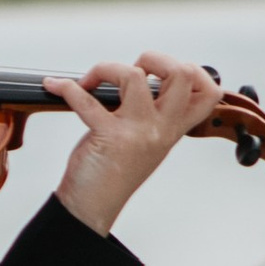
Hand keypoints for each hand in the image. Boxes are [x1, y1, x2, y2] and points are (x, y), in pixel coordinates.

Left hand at [48, 52, 224, 233]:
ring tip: (92, 81)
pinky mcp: (108, 136)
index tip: (166, 71)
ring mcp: (137, 132)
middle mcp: (160, 129)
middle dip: (155, 58)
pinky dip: (67, 87)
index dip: (195, 71)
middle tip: (134, 69)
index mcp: (172, 129)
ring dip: (107, 67)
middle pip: (182, 73)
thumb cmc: (113, 172)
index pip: (208, 93)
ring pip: (135, 75)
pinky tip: (56, 87)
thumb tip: (142, 76)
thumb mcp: (146, 143)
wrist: (91, 207)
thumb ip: (153, 115)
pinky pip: (87, 100)